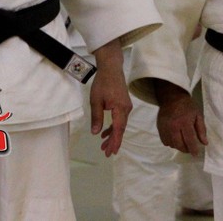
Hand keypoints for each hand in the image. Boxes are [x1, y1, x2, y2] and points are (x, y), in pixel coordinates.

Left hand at [90, 40, 132, 156]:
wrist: (111, 68)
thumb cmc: (102, 83)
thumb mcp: (96, 101)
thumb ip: (97, 117)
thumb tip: (96, 133)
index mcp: (120, 108)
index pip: (119, 129)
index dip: (115, 142)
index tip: (110, 152)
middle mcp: (126, 109)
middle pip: (121, 129)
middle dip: (114, 141)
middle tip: (106, 153)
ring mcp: (126, 106)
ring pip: (120, 125)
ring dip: (113, 135)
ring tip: (104, 145)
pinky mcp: (124, 104)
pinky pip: (120, 119)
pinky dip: (114, 126)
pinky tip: (106, 132)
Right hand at [155, 80, 207, 155]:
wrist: (171, 97)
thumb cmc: (187, 106)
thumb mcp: (198, 115)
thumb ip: (201, 130)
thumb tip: (204, 143)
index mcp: (184, 122)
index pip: (189, 139)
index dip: (193, 149)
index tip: (196, 154)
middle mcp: (173, 126)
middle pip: (179, 145)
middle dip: (185, 149)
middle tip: (190, 148)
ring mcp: (165, 128)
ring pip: (171, 144)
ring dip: (178, 146)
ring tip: (183, 141)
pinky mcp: (159, 128)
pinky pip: (165, 142)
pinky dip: (170, 143)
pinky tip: (175, 138)